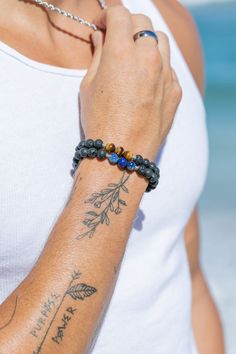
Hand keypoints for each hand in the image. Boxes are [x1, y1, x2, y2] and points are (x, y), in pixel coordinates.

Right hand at [80, 5, 181, 158]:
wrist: (122, 154)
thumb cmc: (99, 121)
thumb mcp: (89, 86)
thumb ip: (98, 55)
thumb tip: (101, 36)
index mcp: (121, 53)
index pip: (120, 15)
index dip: (109, 16)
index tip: (103, 25)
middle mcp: (148, 59)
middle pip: (143, 23)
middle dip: (128, 25)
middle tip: (117, 39)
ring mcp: (166, 75)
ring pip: (161, 41)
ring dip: (146, 42)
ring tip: (134, 58)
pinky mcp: (175, 91)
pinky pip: (169, 68)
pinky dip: (157, 66)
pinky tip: (145, 81)